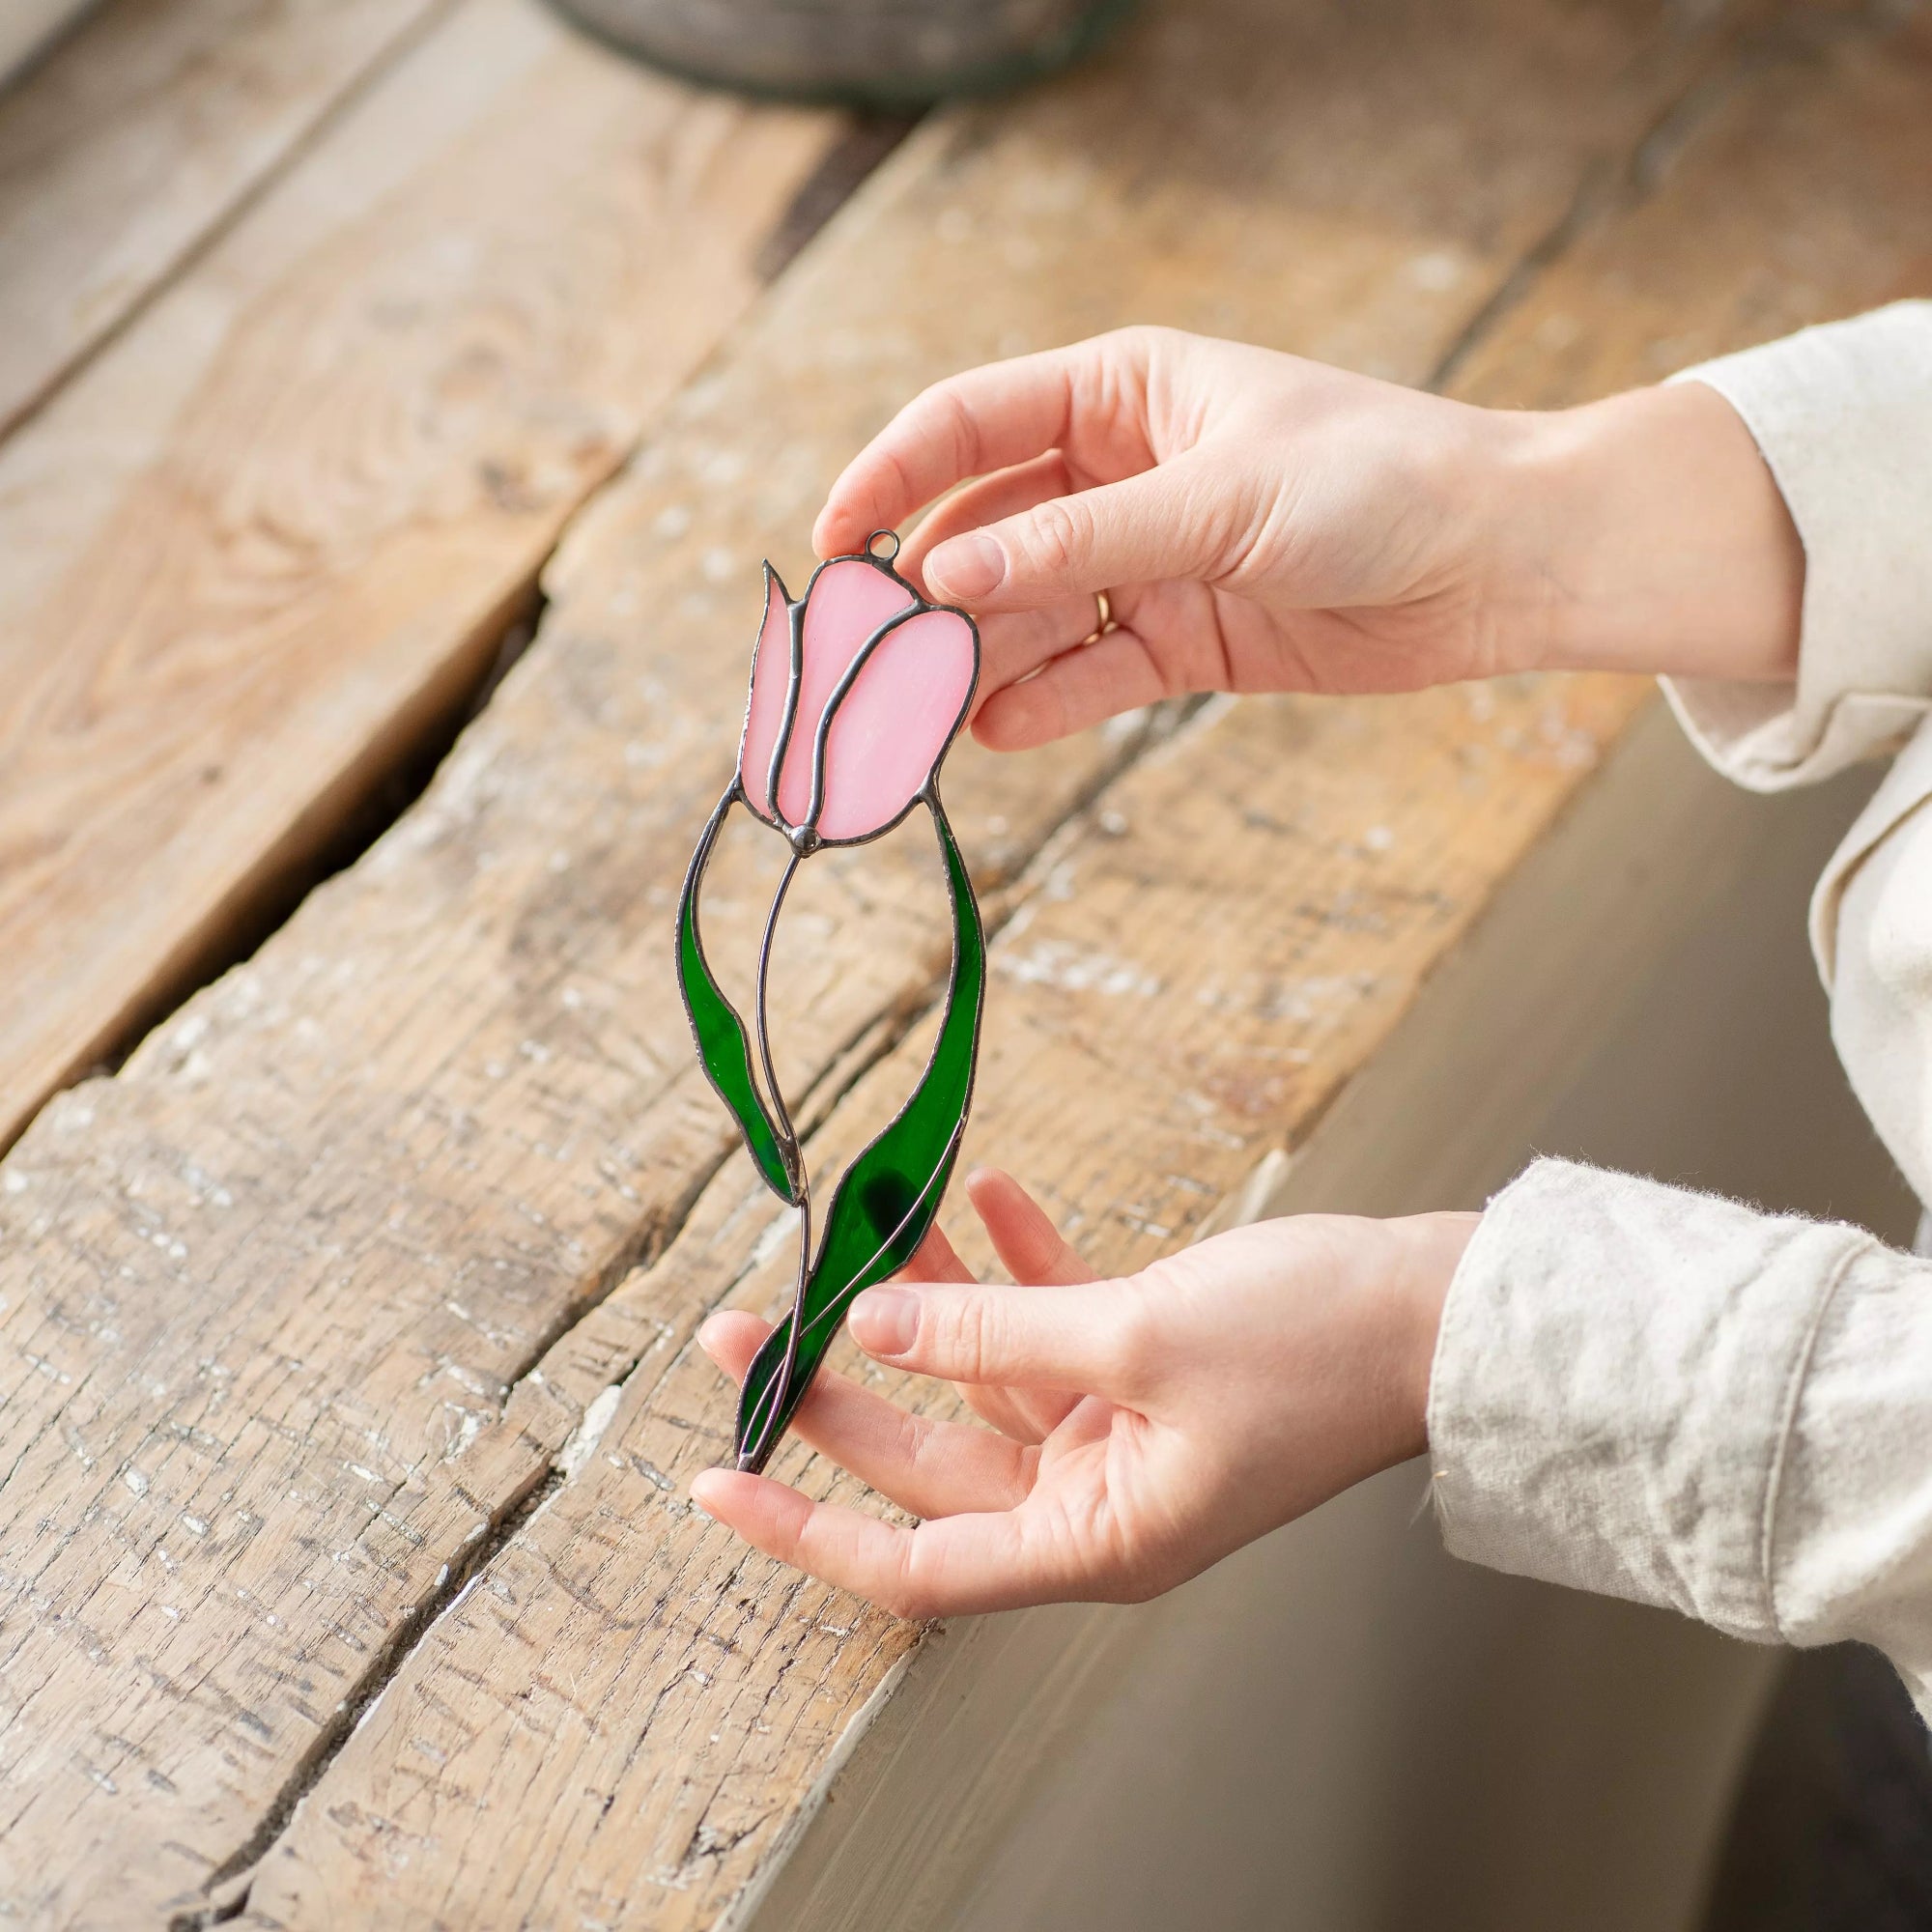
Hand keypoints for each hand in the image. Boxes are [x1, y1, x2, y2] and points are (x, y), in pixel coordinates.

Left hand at [691, 1168, 1475, 1617]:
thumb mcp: (1136, 1335)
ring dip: (925, 1305)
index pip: (912, 1563)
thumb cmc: (1318, 1348)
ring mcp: (1121, 1432)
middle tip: (750, 1317)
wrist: (1443, 1312)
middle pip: (929, 1453)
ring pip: (982, 1377)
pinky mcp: (1147, 1368)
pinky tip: (981, 1198)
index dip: (804, 1528)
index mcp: (1096, 1537)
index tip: (717, 1478)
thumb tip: (874, 1326)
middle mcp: (1098, 1498)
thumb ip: (993, 1334)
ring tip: (860, 1226)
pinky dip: (1015, 1267)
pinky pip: (1051, 1325)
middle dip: (837, 1383)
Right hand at [813, 327, 1801, 751]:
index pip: (970, 424)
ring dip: (977, 661)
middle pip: (987, 532)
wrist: (1499, 564)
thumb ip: (1079, 543)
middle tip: (870, 662)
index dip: (890, 479)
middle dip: (929, 595)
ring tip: (920, 719)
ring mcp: (1150, 559)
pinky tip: (998, 733)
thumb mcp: (1220, 501)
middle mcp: (1122, 473)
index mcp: (1123, 393)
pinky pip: (1091, 671)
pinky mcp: (1185, 639)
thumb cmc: (1378, 482)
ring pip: (1031, 612)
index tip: (831, 545)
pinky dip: (1046, 702)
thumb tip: (941, 580)